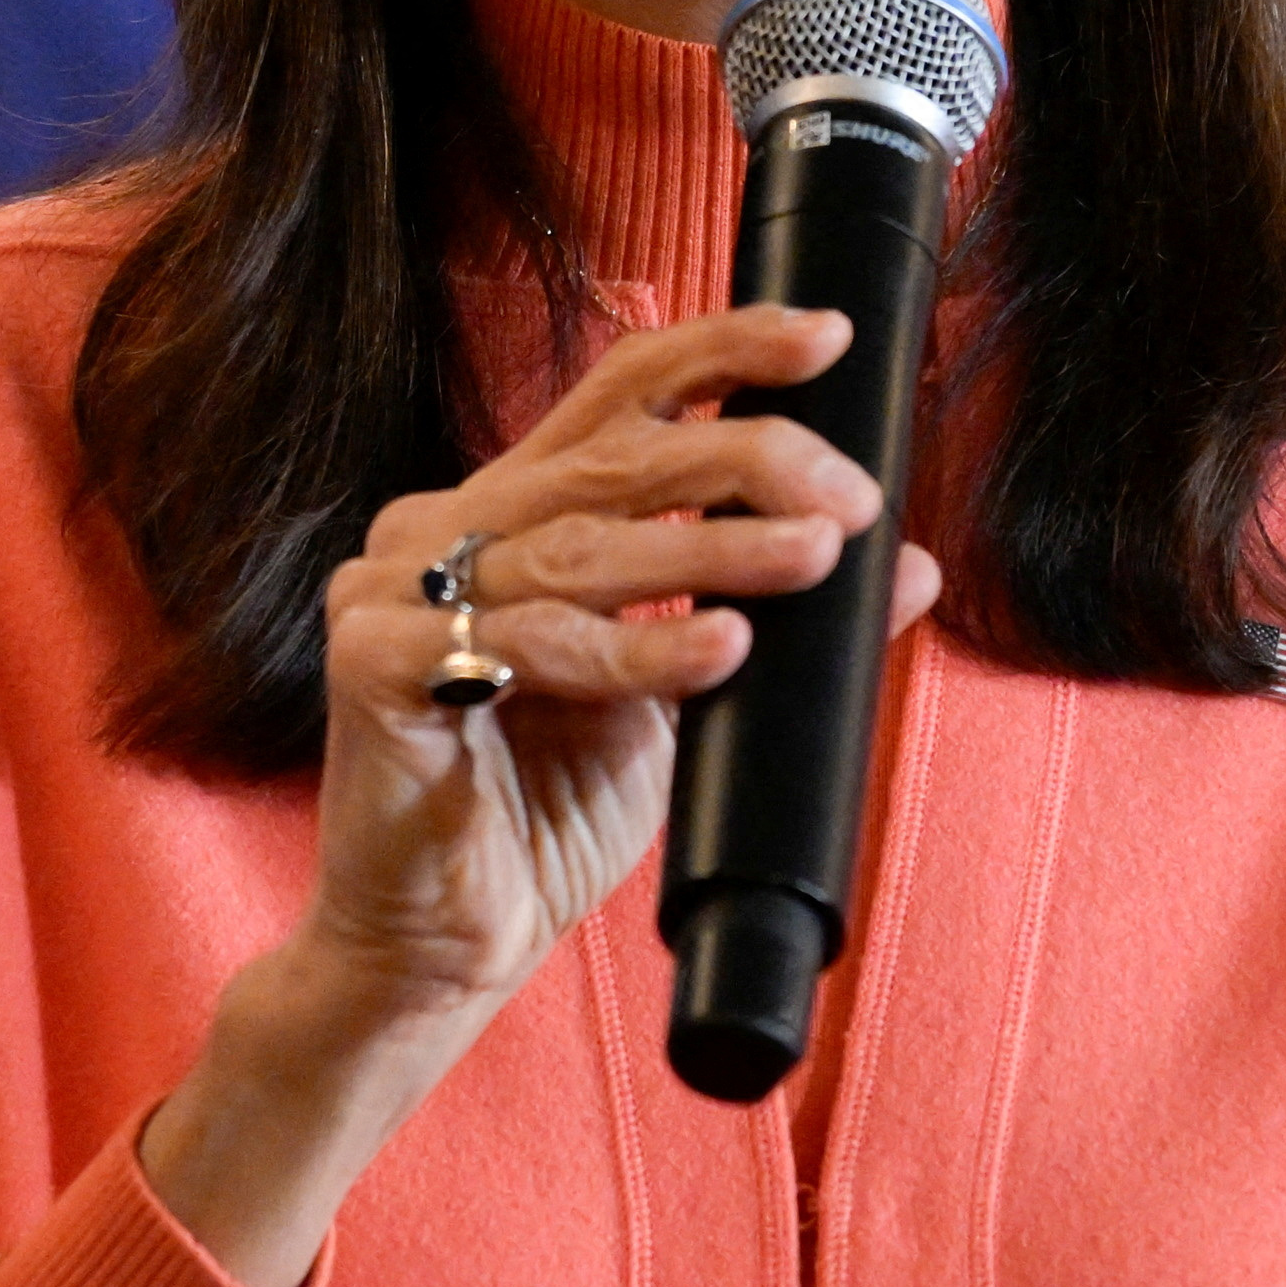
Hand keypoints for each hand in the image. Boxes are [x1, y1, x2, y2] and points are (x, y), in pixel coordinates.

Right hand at [139, 303, 943, 1286]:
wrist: (448, 947)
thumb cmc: (548, 814)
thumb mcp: (684, 693)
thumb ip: (767, 611)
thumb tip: (912, 563)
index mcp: (508, 511)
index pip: (615, 399)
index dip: (718, 354)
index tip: (821, 340)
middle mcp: (443, 528)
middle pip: (609, 458)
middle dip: (744, 460)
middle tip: (850, 497)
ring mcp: (394, 589)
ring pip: (581, 547)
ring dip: (715, 551)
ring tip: (816, 560)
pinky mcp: (374, 665)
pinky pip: (526, 642)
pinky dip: (635, 648)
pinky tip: (717, 650)